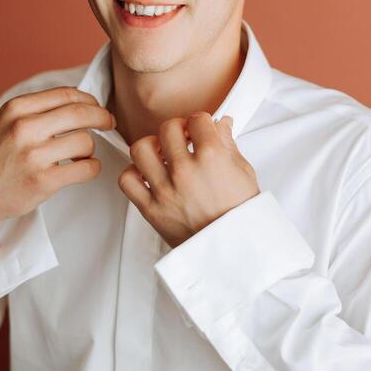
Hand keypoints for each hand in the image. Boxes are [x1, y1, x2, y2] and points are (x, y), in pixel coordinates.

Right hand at [0, 86, 115, 229]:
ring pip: (85, 142)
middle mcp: (25, 128)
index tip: (97, 107)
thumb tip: (81, 100)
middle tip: (108, 123)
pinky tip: (82, 168)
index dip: (90, 100)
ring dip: (90, 149)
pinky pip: (87, 168)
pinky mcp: (44, 181)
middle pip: (82, 113)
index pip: (67, 95)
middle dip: (102, 117)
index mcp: (17, 109)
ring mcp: (34, 156)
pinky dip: (91, 168)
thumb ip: (38, 108)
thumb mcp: (7, 120)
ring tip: (80, 155)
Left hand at [117, 113, 260, 248]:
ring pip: (141, 149)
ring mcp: (165, 190)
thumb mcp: (244, 173)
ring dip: (152, 147)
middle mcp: (185, 171)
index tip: (201, 129)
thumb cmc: (242, 215)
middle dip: (177, 129)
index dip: (201, 122)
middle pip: (167, 128)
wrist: (235, 251)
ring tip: (162, 154)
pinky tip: (148, 176)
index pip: (197, 120)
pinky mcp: (151, 209)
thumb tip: (222, 125)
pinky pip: (127, 181)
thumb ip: (229, 144)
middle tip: (183, 138)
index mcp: (212, 158)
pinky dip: (134, 174)